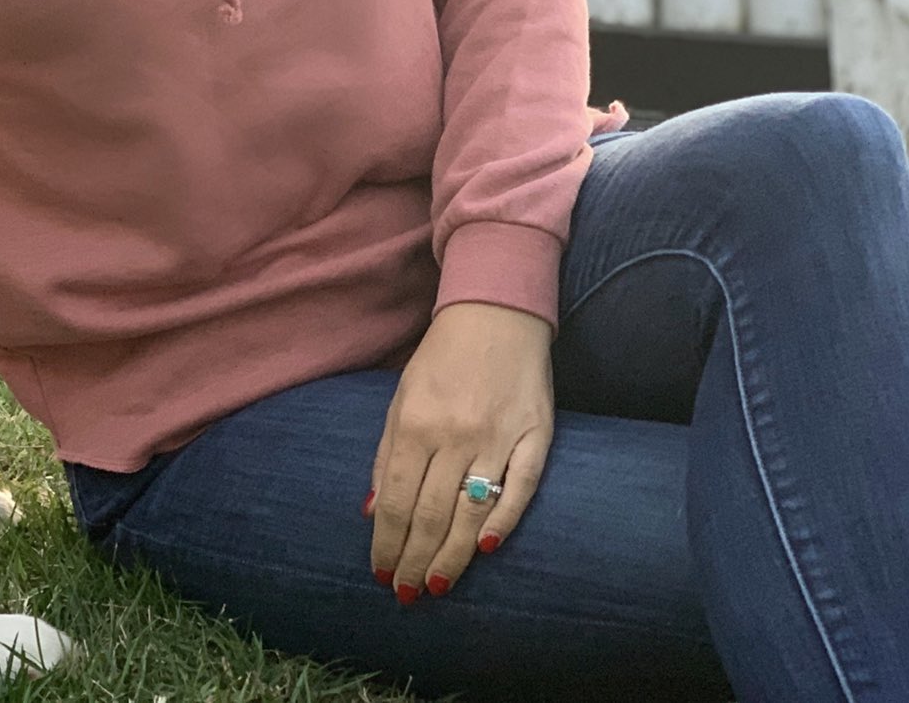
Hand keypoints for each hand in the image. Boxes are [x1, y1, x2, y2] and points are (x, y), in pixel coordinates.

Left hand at [365, 301, 552, 600]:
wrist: (496, 315)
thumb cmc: (441, 361)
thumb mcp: (401, 399)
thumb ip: (387, 455)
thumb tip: (372, 510)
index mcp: (414, 424)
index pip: (396, 500)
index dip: (386, 541)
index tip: (380, 571)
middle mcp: (454, 435)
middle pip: (431, 514)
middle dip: (413, 558)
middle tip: (404, 592)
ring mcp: (497, 438)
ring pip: (471, 512)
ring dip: (452, 555)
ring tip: (434, 585)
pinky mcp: (536, 438)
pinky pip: (520, 490)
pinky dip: (503, 521)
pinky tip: (485, 549)